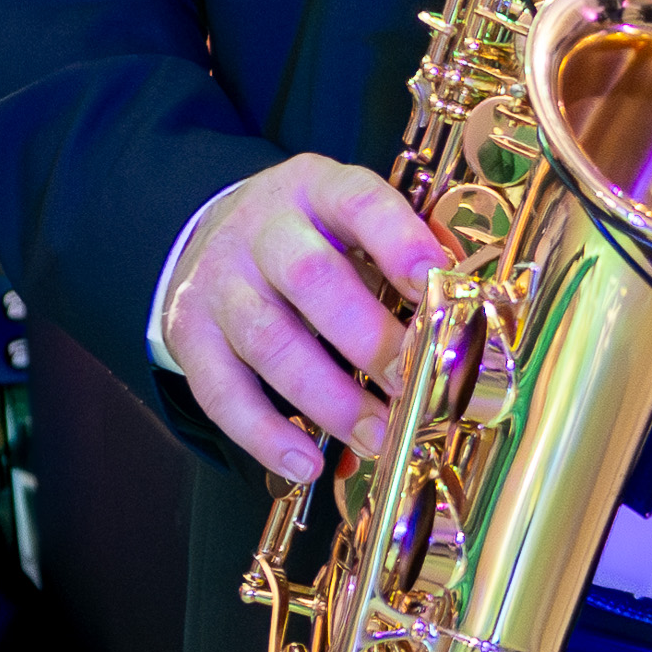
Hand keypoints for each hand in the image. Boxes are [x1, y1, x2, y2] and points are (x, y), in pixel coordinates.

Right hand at [160, 154, 449, 484]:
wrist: (211, 236)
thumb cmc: (309, 239)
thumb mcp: (353, 223)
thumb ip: (404, 255)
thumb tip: (462, 303)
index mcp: (316, 189)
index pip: (359, 202)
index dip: (399, 241)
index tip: (436, 282)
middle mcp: (261, 229)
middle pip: (310, 278)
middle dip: (368, 338)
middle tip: (412, 383)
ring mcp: (219, 282)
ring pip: (270, 342)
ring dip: (330, 400)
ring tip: (378, 436)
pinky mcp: (189, 335)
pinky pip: (222, 392)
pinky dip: (266, 434)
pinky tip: (306, 463)